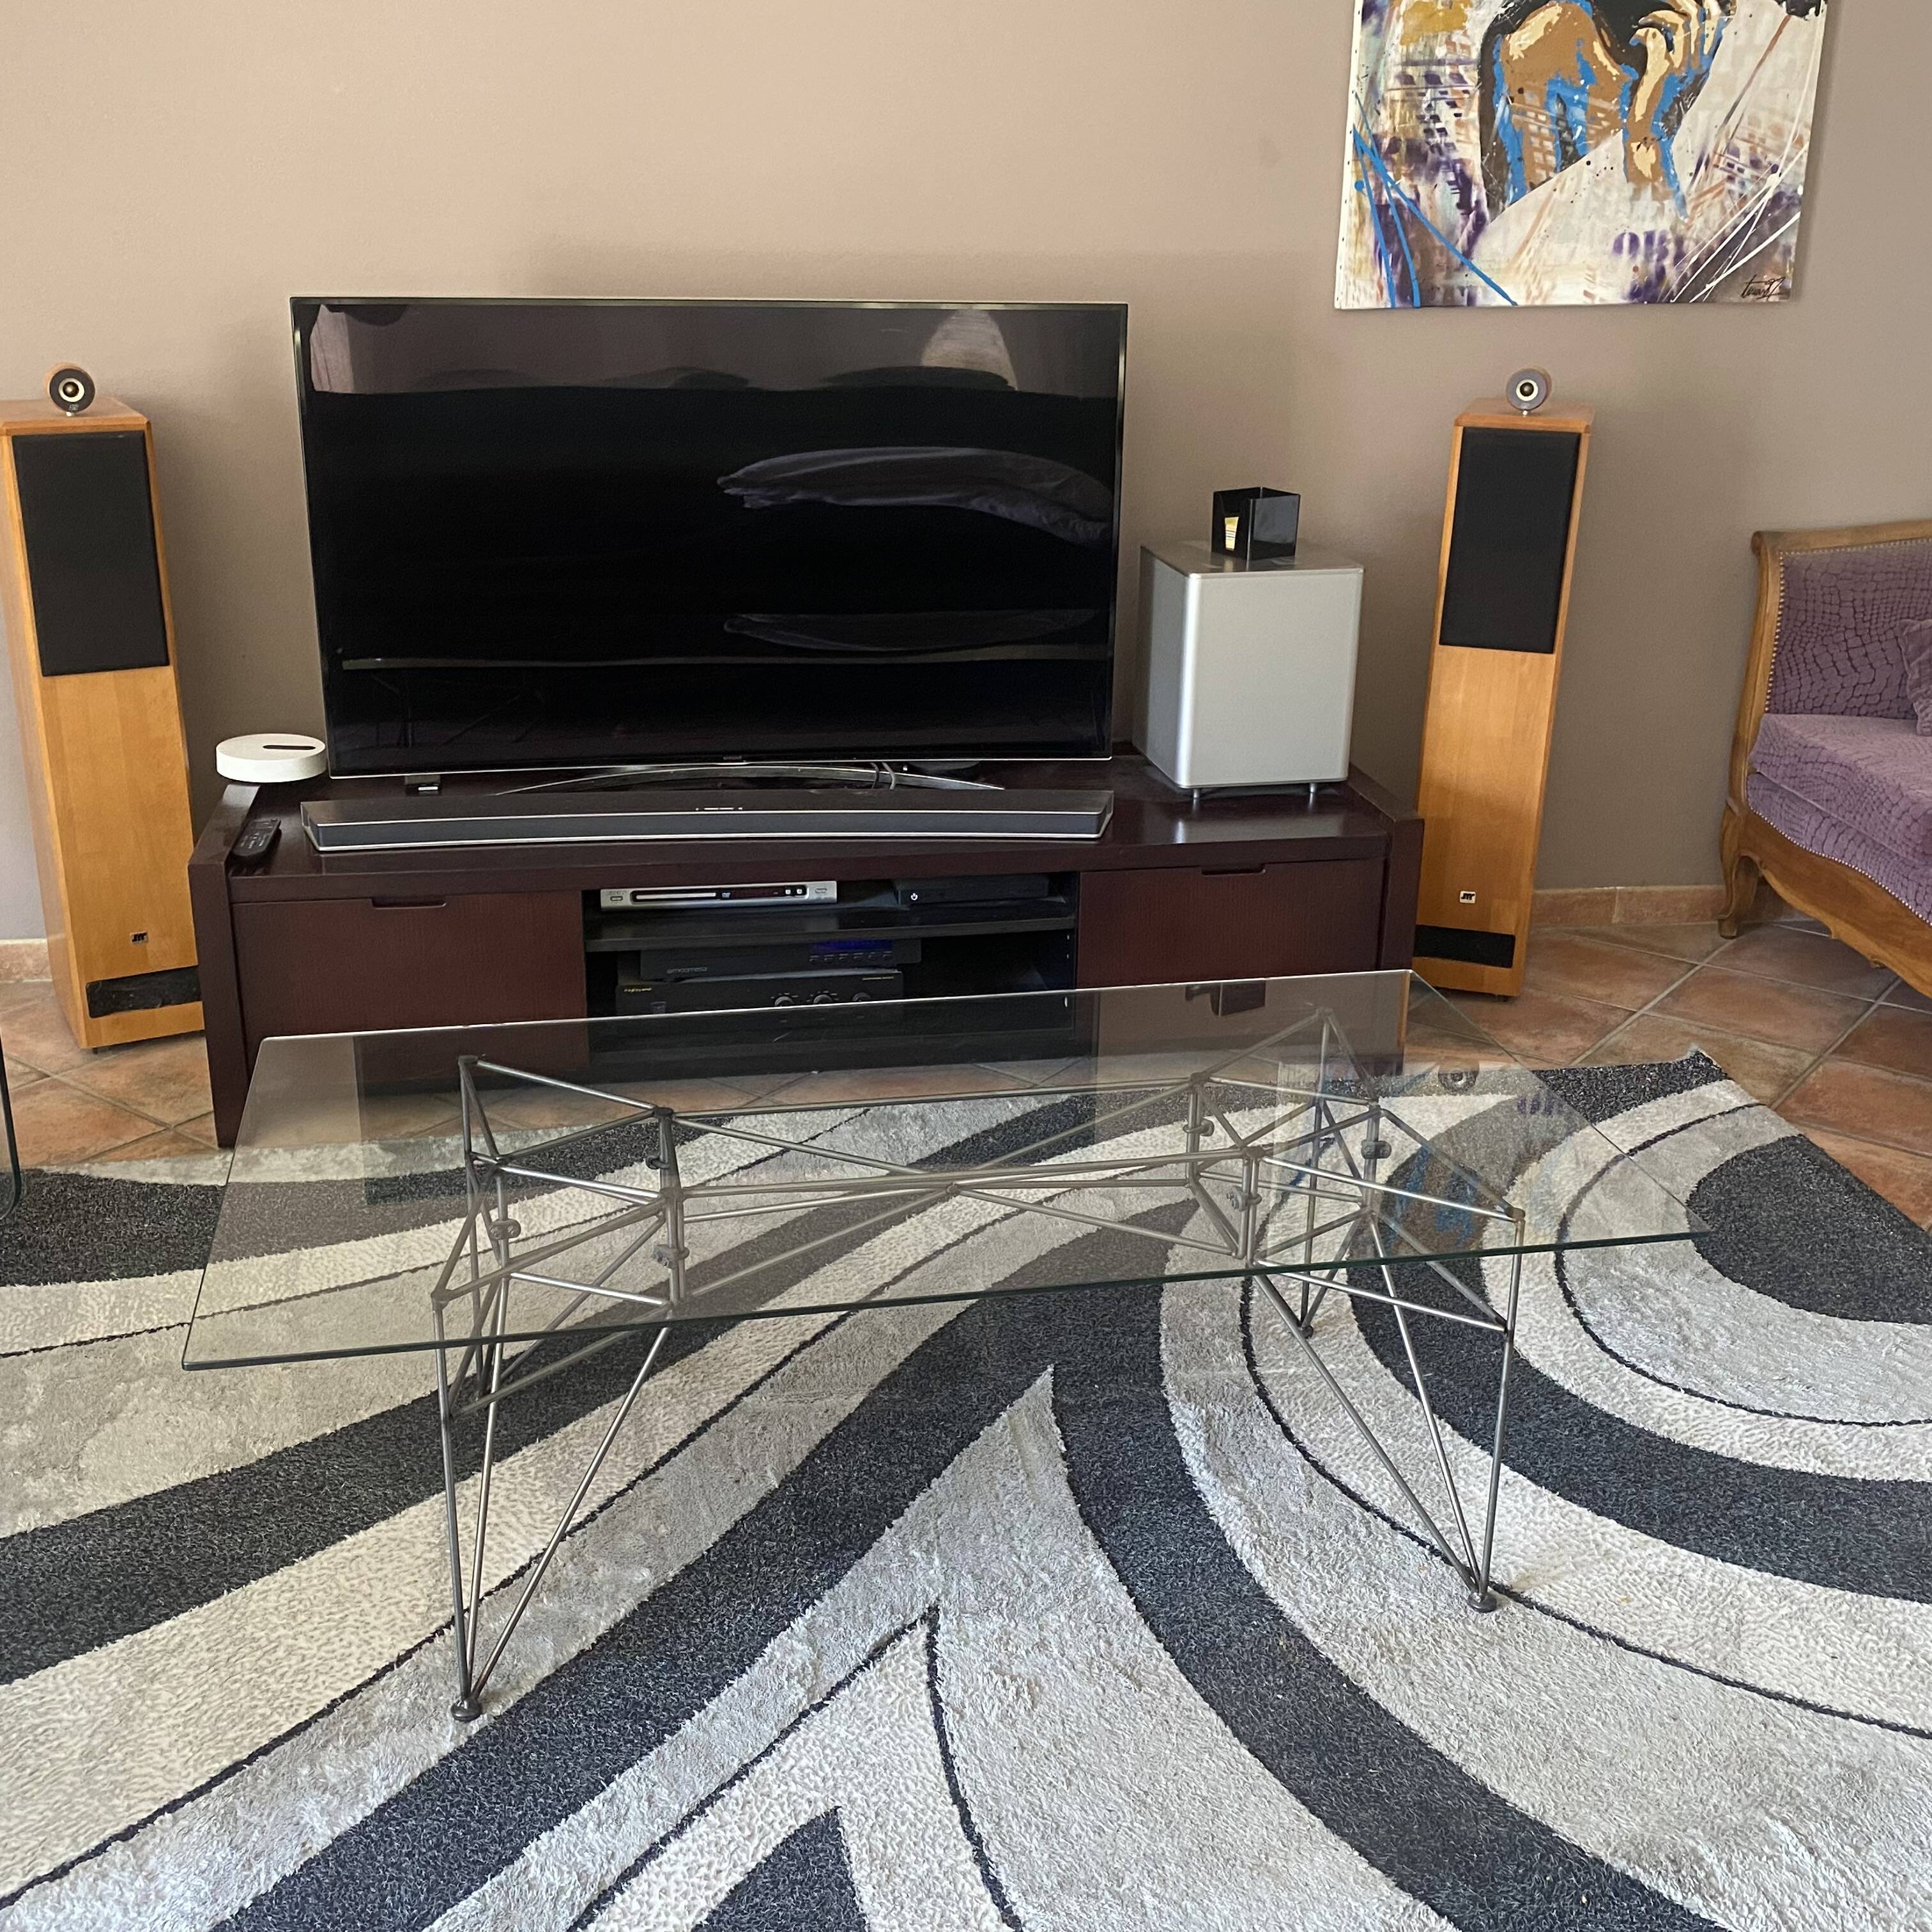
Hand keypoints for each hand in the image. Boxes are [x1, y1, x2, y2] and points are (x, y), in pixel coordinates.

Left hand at [1626, 0, 1726, 186]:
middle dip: (1681, 1)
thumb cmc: (1658, 117)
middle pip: (1702, 13)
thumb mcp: (1680, 87)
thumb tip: (1677, 41)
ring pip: (1681, 20)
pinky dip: (1643, 32)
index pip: (1718, 21)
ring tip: (1645, 20)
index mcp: (1705, 65)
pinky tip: (1635, 40)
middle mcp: (1699, 63)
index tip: (1688, 1)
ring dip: (1659, 14)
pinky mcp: (1661, 72)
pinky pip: (1655, 36)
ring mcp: (1682, 67)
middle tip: (1661, 3)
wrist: (1650, 143)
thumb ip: (1685, 64)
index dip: (1706, 3)